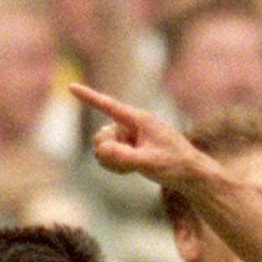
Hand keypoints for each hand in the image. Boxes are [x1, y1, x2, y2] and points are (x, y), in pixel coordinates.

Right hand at [73, 81, 207, 188]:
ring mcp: (129, 138)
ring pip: (102, 148)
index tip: (70, 86)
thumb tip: (101, 152)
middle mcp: (131, 126)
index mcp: (139, 119)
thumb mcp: (151, 162)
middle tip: (127, 162)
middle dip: (107, 151)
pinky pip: (108, 157)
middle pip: (100, 135)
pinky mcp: (129, 149)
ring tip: (134, 167)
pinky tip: (131, 171)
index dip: (89, 97)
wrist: (192, 175)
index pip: (108, 105)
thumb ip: (125, 157)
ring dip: (112, 161)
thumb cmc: (176, 164)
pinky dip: (114, 165)